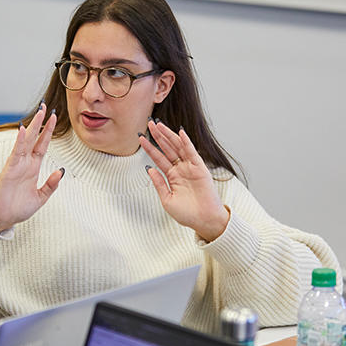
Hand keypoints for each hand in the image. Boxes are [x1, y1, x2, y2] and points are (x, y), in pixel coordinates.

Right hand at [0, 104, 63, 231]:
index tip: (54, 117)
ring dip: (33, 126)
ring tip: (39, 112)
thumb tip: (61, 171)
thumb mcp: (41, 197)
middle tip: (46, 106)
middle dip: (41, 122)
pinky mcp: (9, 169)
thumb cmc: (19, 209)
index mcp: (33, 167)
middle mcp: (25, 162)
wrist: (3, 219)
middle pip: (35, 138)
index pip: (42, 145)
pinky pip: (16, 152)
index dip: (48, 132)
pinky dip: (20, 140)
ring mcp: (17, 164)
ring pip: (26, 141)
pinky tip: (24, 129)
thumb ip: (50, 185)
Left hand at [139, 120, 229, 241]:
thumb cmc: (187, 214)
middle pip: (167, 149)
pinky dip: (186, 142)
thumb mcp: (167, 200)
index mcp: (172, 176)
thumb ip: (159, 184)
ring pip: (178, 147)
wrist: (204, 221)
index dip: (150, 148)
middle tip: (149, 124)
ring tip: (159, 125)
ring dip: (169, 136)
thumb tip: (149, 169)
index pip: (159, 158)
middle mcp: (181, 169)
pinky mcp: (200, 168)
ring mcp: (190, 167)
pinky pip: (192, 153)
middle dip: (158, 136)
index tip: (141, 138)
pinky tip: (180, 133)